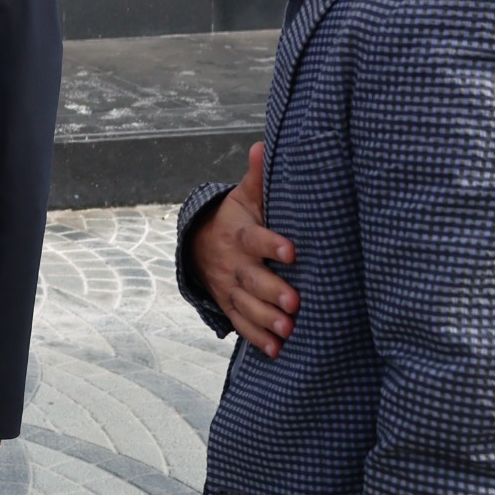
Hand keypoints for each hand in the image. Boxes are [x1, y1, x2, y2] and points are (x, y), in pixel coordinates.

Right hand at [194, 142, 298, 358]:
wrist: (199, 245)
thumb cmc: (236, 218)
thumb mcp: (243, 197)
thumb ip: (257, 177)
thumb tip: (262, 144)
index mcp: (239, 234)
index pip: (255, 239)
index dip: (271, 245)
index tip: (292, 252)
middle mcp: (233, 263)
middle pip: (251, 278)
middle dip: (271, 291)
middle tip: (294, 302)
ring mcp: (230, 287)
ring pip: (247, 305)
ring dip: (267, 319)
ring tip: (289, 329)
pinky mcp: (230, 305)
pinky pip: (241, 323)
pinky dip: (258, 338)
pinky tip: (278, 351)